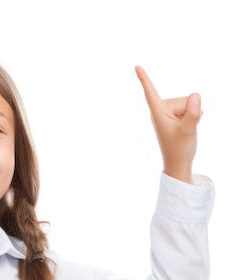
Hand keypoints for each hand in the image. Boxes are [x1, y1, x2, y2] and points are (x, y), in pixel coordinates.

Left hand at [135, 66, 200, 183]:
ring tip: (184, 129)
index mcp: (158, 112)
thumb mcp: (187, 131)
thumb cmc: (179, 149)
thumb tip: (195, 96)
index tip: (135, 67)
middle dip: (190, 111)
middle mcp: (163, 109)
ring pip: (191, 102)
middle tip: (182, 129)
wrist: (179, 162)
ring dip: (193, 114)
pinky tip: (188, 126)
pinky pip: (193, 106)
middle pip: (185, 98)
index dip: (144, 79)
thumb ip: (192, 113)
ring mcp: (170, 111)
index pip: (150, 93)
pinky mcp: (177, 113)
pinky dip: (195, 115)